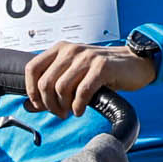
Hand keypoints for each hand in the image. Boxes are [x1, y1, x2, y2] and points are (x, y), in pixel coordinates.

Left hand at [22, 39, 156, 117]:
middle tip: (59, 112)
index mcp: (60, 49)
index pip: (32, 69)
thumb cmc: (102, 71)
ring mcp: (86, 57)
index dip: (31, 91)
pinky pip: (82, 92)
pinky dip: (78, 106)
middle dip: (49, 104)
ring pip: (61, 88)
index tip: (39, 105)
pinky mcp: (102, 67)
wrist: (134, 63)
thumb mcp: (73, 75)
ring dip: (64, 106)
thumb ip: (51, 88)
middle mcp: (71, 50)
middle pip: (45, 83)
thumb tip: (28, 106)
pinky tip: (80, 109)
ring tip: (70, 111)